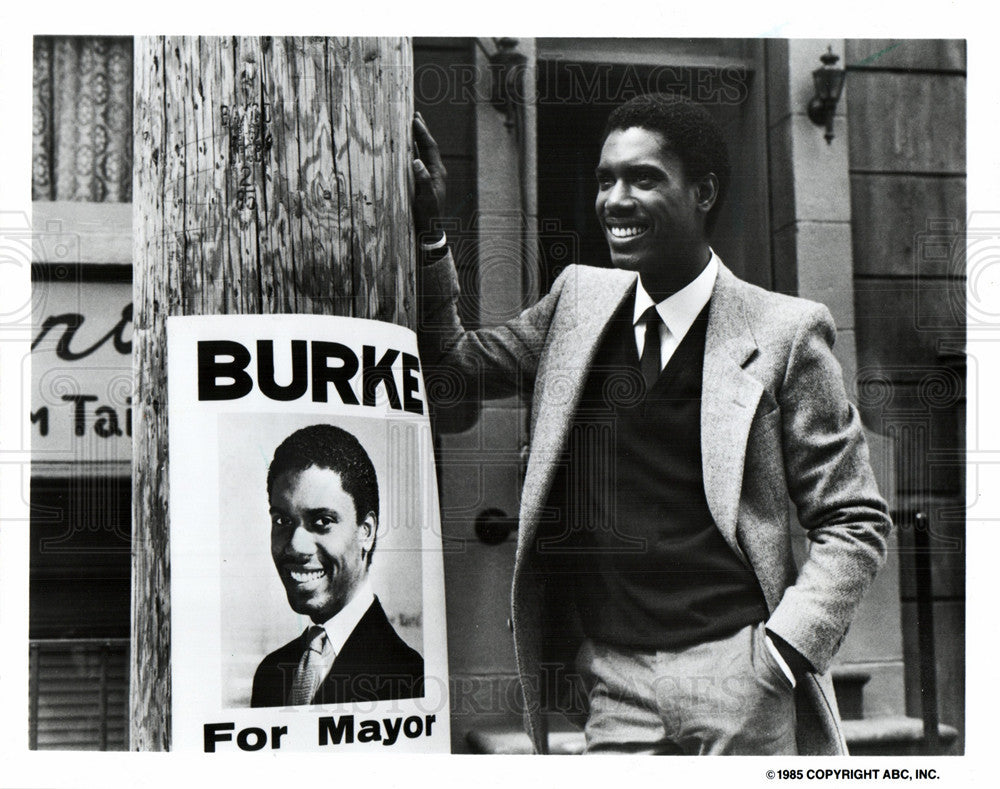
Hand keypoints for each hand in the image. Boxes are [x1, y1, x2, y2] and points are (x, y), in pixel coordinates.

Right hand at [412, 112, 446, 240]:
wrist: (430, 231)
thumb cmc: (427, 216)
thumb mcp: (425, 199)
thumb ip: (422, 180)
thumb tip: (416, 161)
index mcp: (438, 172)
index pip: (430, 147)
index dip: (422, 132)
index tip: (415, 118)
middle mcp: (436, 171)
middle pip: (429, 146)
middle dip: (422, 130)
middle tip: (415, 114)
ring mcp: (430, 176)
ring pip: (424, 152)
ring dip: (417, 139)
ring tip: (411, 125)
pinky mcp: (424, 181)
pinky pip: (419, 161)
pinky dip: (413, 151)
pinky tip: (407, 147)